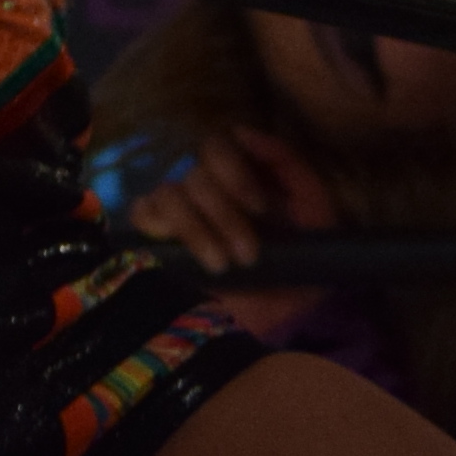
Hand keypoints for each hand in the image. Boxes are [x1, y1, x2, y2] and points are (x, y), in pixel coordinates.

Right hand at [120, 122, 336, 279]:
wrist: (278, 325)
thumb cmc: (299, 267)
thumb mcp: (313, 210)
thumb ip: (288, 164)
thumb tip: (243, 131)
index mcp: (237, 179)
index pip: (215, 146)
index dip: (235, 173)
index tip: (258, 208)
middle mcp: (202, 190)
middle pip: (195, 174)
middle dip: (225, 215)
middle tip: (248, 255)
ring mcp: (174, 215)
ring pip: (168, 194)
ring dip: (198, 230)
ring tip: (222, 265)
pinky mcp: (152, 240)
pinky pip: (142, 213)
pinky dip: (161, 229)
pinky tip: (188, 258)